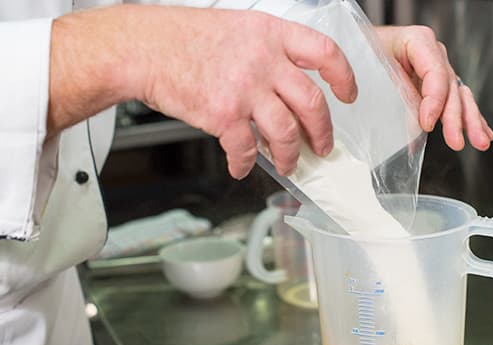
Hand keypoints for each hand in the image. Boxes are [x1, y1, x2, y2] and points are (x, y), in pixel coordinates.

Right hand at [130, 7, 357, 178]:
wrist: (144, 47)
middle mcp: (264, 61)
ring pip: (287, 132)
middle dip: (322, 131)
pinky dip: (244, 164)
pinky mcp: (223, 115)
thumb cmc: (184, 38)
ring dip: (291, 155)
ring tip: (289, 163)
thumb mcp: (239, 29)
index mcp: (271, 35)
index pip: (325, 54)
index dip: (344, 77)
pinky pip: (245, 149)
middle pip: (312, 102)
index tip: (348, 95)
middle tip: (323, 145)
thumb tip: (288, 88)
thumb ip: (269, 52)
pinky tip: (241, 167)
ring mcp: (245, 88)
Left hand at [375, 25, 492, 150]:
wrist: (359, 47)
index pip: (436, 73)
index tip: (427, 124)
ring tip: (479, 141)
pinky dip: (470, 117)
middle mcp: (433, 54)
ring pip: (460, 96)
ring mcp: (438, 69)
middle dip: (457, 118)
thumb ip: (396, 92)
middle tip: (457, 141)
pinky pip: (457, 101)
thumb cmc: (364, 51)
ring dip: (471, 121)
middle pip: (451, 88)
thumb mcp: (375, 68)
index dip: (435, 101)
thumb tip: (412, 126)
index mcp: (418, 41)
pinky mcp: (436, 85)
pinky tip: (482, 131)